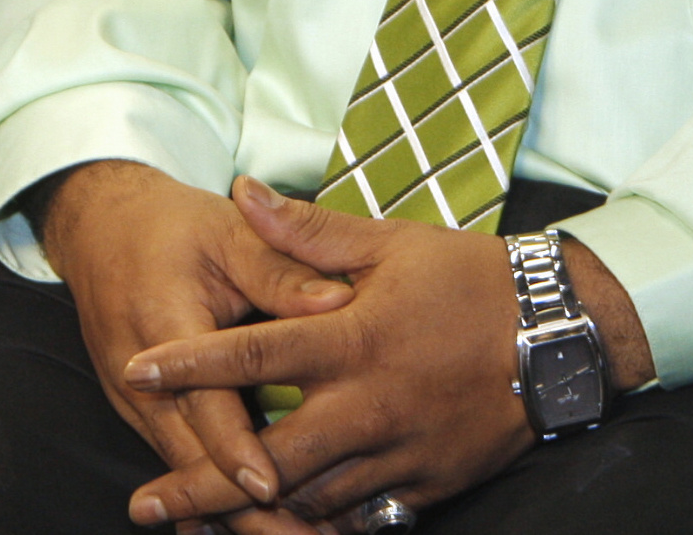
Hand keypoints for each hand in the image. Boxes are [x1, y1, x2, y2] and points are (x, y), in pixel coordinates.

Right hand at [39, 161, 354, 526]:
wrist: (104, 230)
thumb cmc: (176, 227)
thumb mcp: (230, 231)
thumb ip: (281, 268)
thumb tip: (340, 300)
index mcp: (165, 328)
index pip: (203, 403)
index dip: (236, 448)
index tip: (272, 485)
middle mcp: (143, 383)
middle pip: (194, 463)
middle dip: (245, 511)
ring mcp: (141, 406)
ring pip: (189, 476)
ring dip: (235, 516)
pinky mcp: (150, 415)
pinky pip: (186, 464)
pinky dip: (216, 501)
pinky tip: (255, 528)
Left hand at [123, 177, 654, 529]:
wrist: (557, 330)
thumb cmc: (469, 278)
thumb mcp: (391, 242)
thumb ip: (309, 230)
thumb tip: (245, 192)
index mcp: (354, 338)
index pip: (254, 352)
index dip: (190, 364)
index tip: (135, 371)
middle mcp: (368, 405)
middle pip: (266, 459)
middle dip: (199, 485)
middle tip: (144, 503)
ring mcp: (397, 452)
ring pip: (308, 501)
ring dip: (251, 513)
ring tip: (198, 522)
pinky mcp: (425, 485)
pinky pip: (358, 518)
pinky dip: (317, 525)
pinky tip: (285, 527)